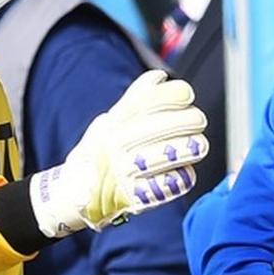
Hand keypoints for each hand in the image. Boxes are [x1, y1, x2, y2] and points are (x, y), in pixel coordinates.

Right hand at [29, 70, 207, 237]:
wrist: (75, 195)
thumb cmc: (99, 154)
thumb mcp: (110, 123)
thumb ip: (136, 100)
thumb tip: (159, 77)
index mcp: (114, 123)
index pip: (150, 100)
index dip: (175, 94)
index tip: (186, 96)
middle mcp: (117, 145)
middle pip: (166, 125)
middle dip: (190, 119)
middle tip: (197, 121)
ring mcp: (126, 171)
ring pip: (174, 152)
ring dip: (192, 147)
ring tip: (197, 145)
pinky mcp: (138, 197)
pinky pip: (175, 181)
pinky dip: (184, 174)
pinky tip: (182, 170)